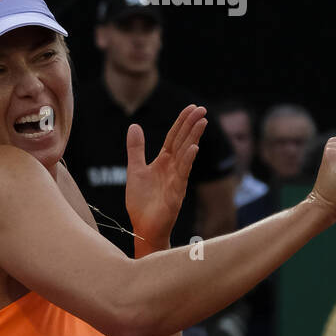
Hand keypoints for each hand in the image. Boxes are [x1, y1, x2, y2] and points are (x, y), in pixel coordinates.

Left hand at [125, 104, 207, 244]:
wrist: (143, 227)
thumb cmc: (141, 202)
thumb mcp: (135, 170)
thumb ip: (136, 149)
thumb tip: (134, 126)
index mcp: (163, 162)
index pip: (174, 137)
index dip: (182, 122)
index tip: (191, 107)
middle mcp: (172, 168)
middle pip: (183, 141)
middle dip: (192, 125)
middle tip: (202, 108)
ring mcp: (176, 179)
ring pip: (186, 154)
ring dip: (194, 138)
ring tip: (202, 121)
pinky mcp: (176, 193)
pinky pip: (183, 174)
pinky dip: (187, 160)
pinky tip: (193, 148)